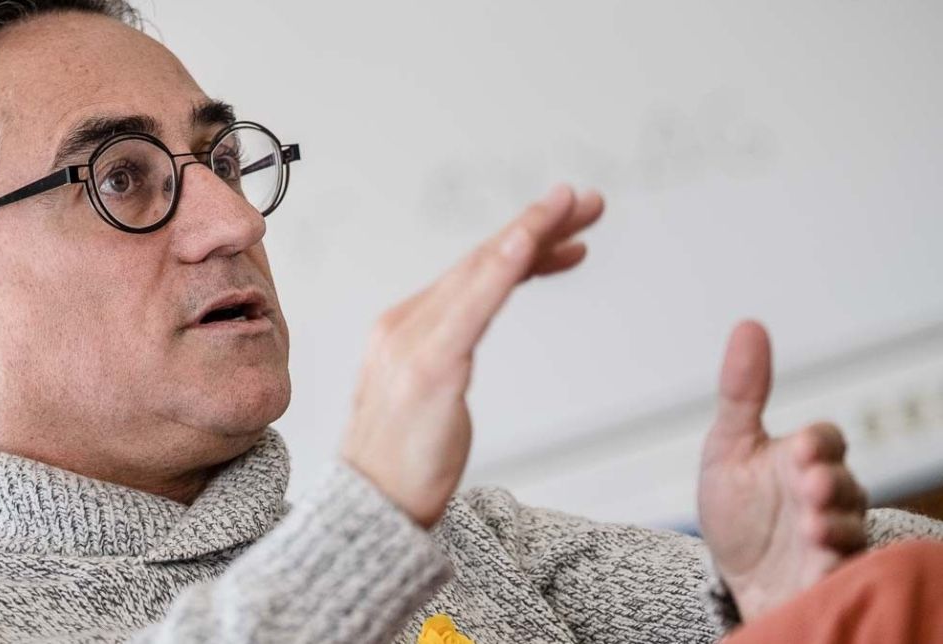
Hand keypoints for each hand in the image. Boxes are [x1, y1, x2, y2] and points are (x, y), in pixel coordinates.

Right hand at [341, 185, 603, 527]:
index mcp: (405, 330)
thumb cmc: (403, 464)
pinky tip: (528, 243)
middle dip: (535, 226)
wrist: (368, 515)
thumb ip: (444, 356)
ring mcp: (411, 344)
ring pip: (478, 272)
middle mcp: (403, 325)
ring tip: (577, 208)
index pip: (472, 274)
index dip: (521, 243)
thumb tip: (462, 341)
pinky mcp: (427, 370)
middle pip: (479, 262)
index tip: (566, 229)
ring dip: (529, 232)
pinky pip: (470, 308)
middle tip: (588, 201)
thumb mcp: (430, 397)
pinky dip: (500, 268)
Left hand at [698, 321, 868, 621]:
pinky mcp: (833, 576)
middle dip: (829, 483)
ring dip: (832, 523)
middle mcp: (827, 496)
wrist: (734, 578)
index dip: (817, 442)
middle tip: (809, 484)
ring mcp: (834, 536)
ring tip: (811, 526)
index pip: (826, 439)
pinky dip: (832, 563)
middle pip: (846, 481)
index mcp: (803, 461)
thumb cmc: (739, 511)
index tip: (798, 446)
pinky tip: (817, 558)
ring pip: (850, 526)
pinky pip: (845, 569)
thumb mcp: (729, 448)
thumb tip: (748, 326)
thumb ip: (742, 392)